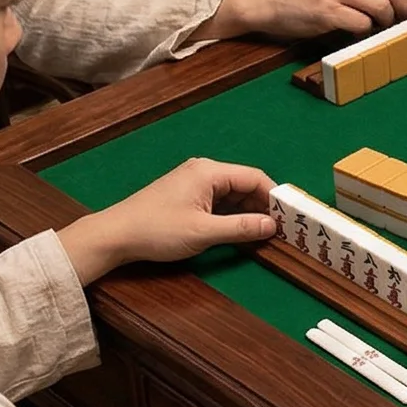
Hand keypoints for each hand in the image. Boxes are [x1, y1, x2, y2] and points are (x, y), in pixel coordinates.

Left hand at [58, 157, 276, 282]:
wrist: (115, 235)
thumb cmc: (157, 230)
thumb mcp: (204, 232)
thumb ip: (241, 228)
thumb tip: (272, 226)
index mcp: (209, 171)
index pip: (254, 177)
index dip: (275, 197)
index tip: (291, 216)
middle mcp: (203, 171)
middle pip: (244, 185)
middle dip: (262, 206)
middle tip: (281, 229)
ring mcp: (193, 183)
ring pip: (231, 195)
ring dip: (247, 212)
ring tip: (264, 233)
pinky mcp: (185, 196)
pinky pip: (217, 202)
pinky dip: (230, 215)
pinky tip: (238, 231)